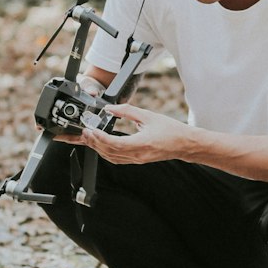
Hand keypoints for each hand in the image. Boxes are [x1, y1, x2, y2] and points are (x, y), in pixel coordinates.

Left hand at [70, 105, 187, 165]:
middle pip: (109, 152)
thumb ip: (128, 111)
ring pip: (111, 157)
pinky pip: (117, 159)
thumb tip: (110, 108)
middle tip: (84, 133)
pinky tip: (101, 146)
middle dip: (94, 143)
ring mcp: (137, 160)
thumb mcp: (148, 116)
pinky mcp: (137, 160)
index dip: (100, 138)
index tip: (90, 130)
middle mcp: (137, 155)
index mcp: (141, 144)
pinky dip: (106, 153)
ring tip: (88, 139)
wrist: (184, 144)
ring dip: (98, 148)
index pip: (114, 143)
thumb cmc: (171, 130)